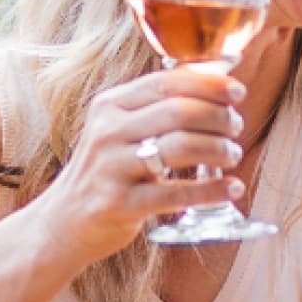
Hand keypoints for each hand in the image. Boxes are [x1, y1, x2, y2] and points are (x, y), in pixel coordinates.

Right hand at [37, 69, 247, 262]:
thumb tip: (217, 80)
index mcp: (110, 105)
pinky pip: (176, 193)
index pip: (166, 83)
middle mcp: (108, 132)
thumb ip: (158, 108)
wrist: (65, 221)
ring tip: (233, 155)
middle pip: (178, 112)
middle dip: (218, 117)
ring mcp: (111, 168)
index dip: (208, 85)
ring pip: (179, 148)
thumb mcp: (121, 131)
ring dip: (218, 149)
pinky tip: (234, 188)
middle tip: (236, 127)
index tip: (237, 92)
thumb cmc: (107, 171)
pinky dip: (212, 190)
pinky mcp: (119, 204)